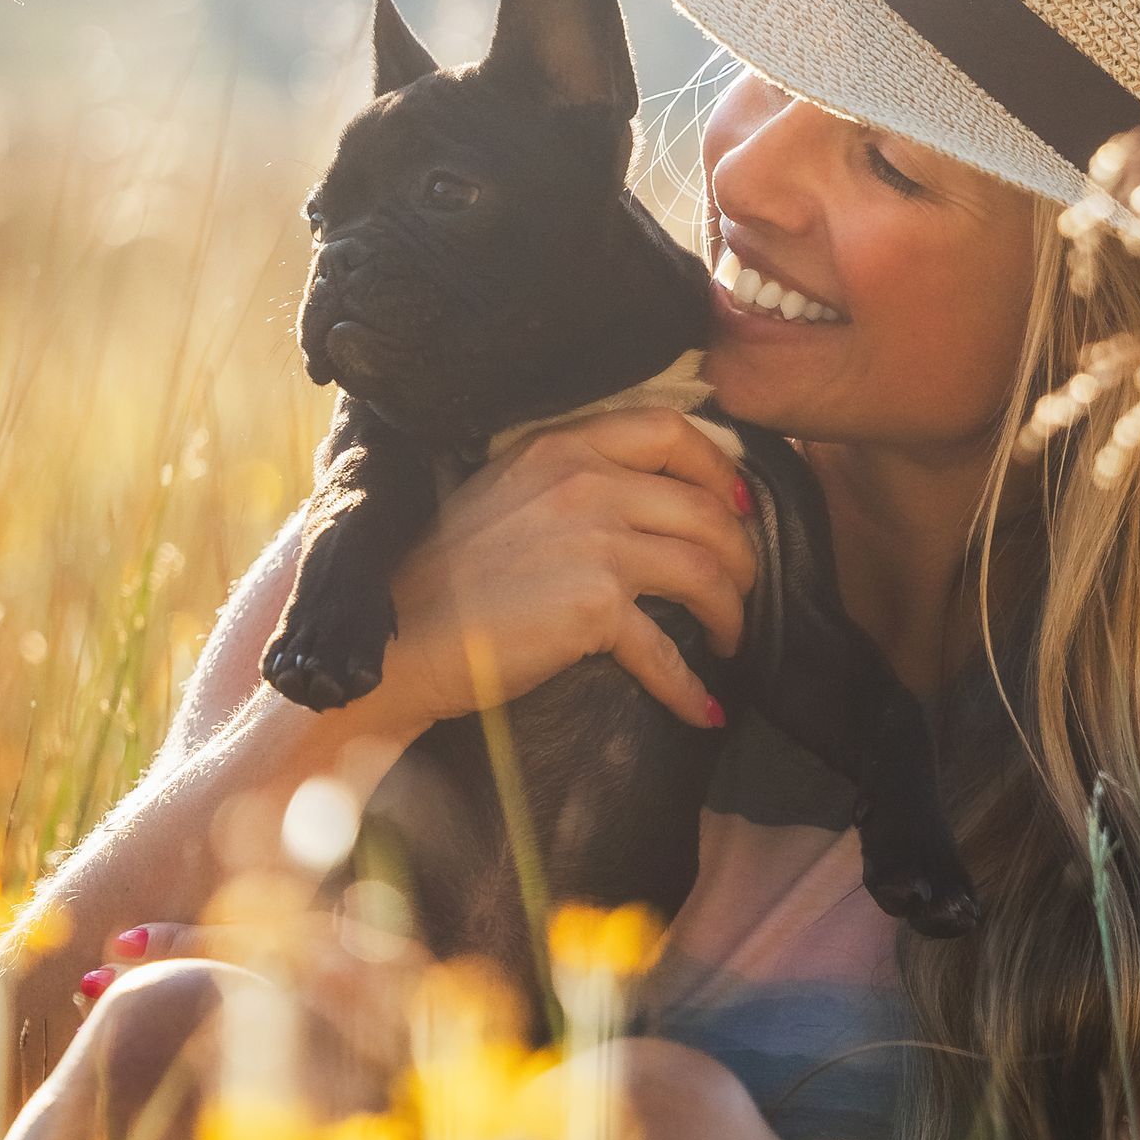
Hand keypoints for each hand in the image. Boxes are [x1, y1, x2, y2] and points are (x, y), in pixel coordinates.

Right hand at [316, 407, 758, 744]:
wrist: (396, 639)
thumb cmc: (441, 577)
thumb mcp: (503, 494)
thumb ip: (564, 482)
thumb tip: (632, 502)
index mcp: (562, 446)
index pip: (670, 431)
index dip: (720, 469)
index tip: (739, 504)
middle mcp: (584, 482)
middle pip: (706, 509)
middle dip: (740, 553)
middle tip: (744, 586)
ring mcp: (593, 543)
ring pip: (705, 571)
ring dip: (731, 612)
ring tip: (729, 638)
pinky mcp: (594, 608)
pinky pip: (666, 650)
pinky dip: (691, 686)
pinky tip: (704, 709)